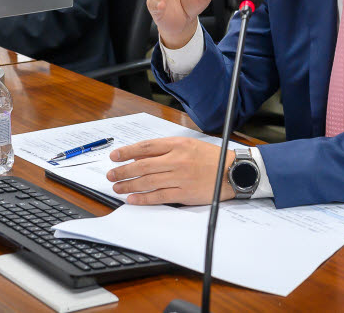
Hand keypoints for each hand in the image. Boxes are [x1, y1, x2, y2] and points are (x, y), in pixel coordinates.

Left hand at [107, 137, 234, 205]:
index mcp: (177, 145)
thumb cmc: (210, 158)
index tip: (114, 157)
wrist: (232, 171)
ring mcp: (180, 177)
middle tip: (111, 175)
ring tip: (118, 188)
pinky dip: (144, 198)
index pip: (145, 147)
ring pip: (148, 182)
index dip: (127, 152)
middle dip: (123, 171)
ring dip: (129, 186)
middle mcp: (177, 160)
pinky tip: (133, 199)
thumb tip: (141, 155)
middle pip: (142, 166)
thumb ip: (166, 149)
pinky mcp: (184, 193)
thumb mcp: (188, 145)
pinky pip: (159, 196)